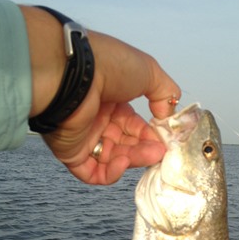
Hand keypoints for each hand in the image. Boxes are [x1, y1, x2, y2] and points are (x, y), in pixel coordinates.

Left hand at [22, 7, 180, 184]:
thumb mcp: (149, 71)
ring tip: (149, 155)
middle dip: (146, 149)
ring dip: (133, 160)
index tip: (165, 140)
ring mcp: (84, 138)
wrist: (73, 72)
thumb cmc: (108, 66)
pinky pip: (93, 173)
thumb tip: (167, 117)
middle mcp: (98, 120)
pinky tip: (123, 162)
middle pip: (127, 145)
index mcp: (113, 101)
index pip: (135, 127)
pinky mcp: (71, 154)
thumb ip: (165, 93)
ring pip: (114, 160)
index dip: (151, 135)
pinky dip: (111, 173)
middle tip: (160, 151)